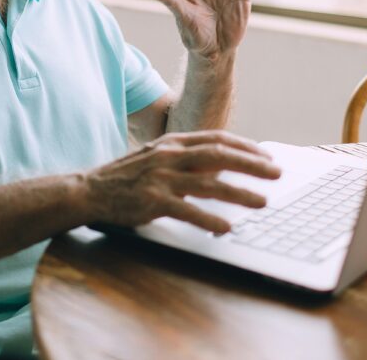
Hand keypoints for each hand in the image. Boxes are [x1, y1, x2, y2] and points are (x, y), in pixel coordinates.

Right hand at [82, 131, 280, 232]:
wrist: (89, 189)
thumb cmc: (126, 176)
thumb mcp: (156, 157)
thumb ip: (185, 159)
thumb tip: (221, 167)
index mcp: (172, 143)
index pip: (217, 139)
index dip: (245, 147)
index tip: (266, 156)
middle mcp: (169, 156)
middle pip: (219, 155)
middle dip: (252, 164)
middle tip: (276, 173)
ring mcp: (160, 178)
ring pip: (209, 183)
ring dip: (239, 192)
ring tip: (262, 201)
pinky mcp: (151, 201)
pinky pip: (186, 211)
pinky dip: (208, 219)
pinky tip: (225, 227)